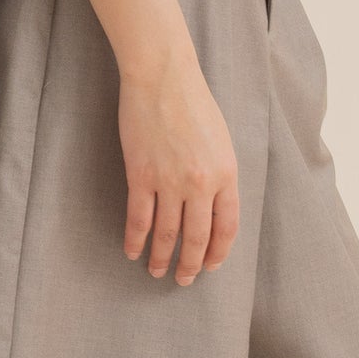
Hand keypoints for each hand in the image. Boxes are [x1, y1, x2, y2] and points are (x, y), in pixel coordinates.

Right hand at [118, 45, 240, 283]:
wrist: (163, 77)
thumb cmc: (194, 102)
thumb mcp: (221, 140)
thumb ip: (220, 174)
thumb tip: (214, 206)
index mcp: (226, 174)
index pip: (226, 227)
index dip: (217, 251)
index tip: (210, 266)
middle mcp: (201, 183)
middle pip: (197, 237)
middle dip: (190, 264)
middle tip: (183, 280)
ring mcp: (169, 181)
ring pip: (167, 233)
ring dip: (161, 257)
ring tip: (157, 271)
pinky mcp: (141, 175)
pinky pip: (139, 217)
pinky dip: (135, 238)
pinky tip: (132, 250)